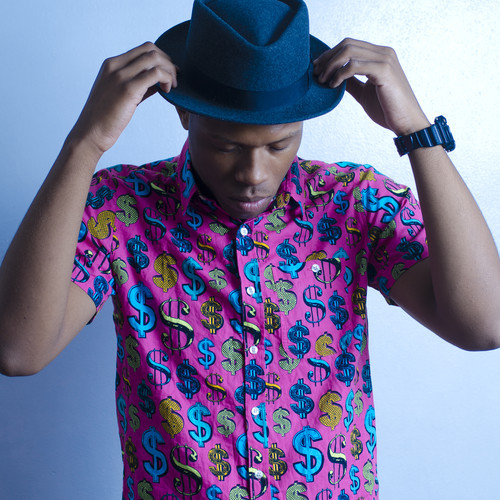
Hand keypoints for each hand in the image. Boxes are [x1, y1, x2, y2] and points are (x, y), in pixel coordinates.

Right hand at [69, 42, 177, 155]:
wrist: (91, 133)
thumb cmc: (107, 118)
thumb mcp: (122, 95)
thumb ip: (139, 84)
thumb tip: (159, 81)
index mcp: (111, 64)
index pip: (143, 49)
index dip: (161, 58)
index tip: (168, 73)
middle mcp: (115, 65)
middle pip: (150, 49)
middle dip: (167, 62)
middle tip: (174, 79)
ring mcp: (121, 75)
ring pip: (155, 58)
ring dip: (169, 70)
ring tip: (172, 86)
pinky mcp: (128, 89)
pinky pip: (156, 74)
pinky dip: (167, 79)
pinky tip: (167, 91)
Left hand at [313, 38, 429, 135]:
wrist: (406, 123)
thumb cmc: (387, 110)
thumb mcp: (364, 93)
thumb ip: (352, 82)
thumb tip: (334, 77)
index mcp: (380, 55)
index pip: (350, 45)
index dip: (330, 54)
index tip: (317, 68)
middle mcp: (383, 53)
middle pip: (347, 44)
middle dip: (327, 59)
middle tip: (316, 74)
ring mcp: (385, 60)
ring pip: (349, 52)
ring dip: (330, 66)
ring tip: (323, 81)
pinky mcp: (384, 71)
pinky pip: (354, 65)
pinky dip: (340, 74)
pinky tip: (333, 85)